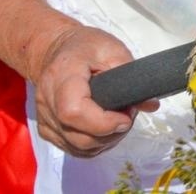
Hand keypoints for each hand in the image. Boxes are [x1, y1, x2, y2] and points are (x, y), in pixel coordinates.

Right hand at [28, 24, 153, 157]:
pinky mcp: (47, 130)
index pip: (74, 111)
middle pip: (77, 136)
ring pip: (77, 147)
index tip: (126, 117)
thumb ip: (132, 76)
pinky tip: (106, 129)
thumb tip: (150, 104)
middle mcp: (48, 101)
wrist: (56, 51)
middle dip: (111, 133)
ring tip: (118, 119)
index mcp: (62, 76)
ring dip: (105, 141)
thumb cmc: (86, 47)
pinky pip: (72, 148)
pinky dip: (94, 145)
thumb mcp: (113, 50)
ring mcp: (45, 119)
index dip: (103, 122)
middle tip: (128, 114)